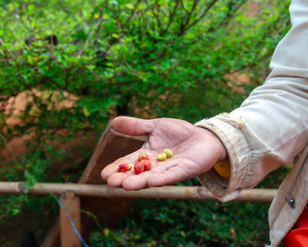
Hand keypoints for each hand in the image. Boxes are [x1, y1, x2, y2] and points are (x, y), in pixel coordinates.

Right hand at [101, 116, 226, 189]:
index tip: (103, 174)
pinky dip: (163, 179)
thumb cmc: (178, 132)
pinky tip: (153, 182)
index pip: (128, 163)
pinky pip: (173, 176)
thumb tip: (113, 121)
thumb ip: (136, 126)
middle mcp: (156, 165)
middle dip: (124, 178)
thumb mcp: (155, 126)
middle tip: (111, 183)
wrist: (203, 136)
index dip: (116, 168)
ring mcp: (170, 169)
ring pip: (152, 177)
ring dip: (139, 183)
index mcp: (146, 155)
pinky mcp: (185, 170)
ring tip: (126, 186)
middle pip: (137, 174)